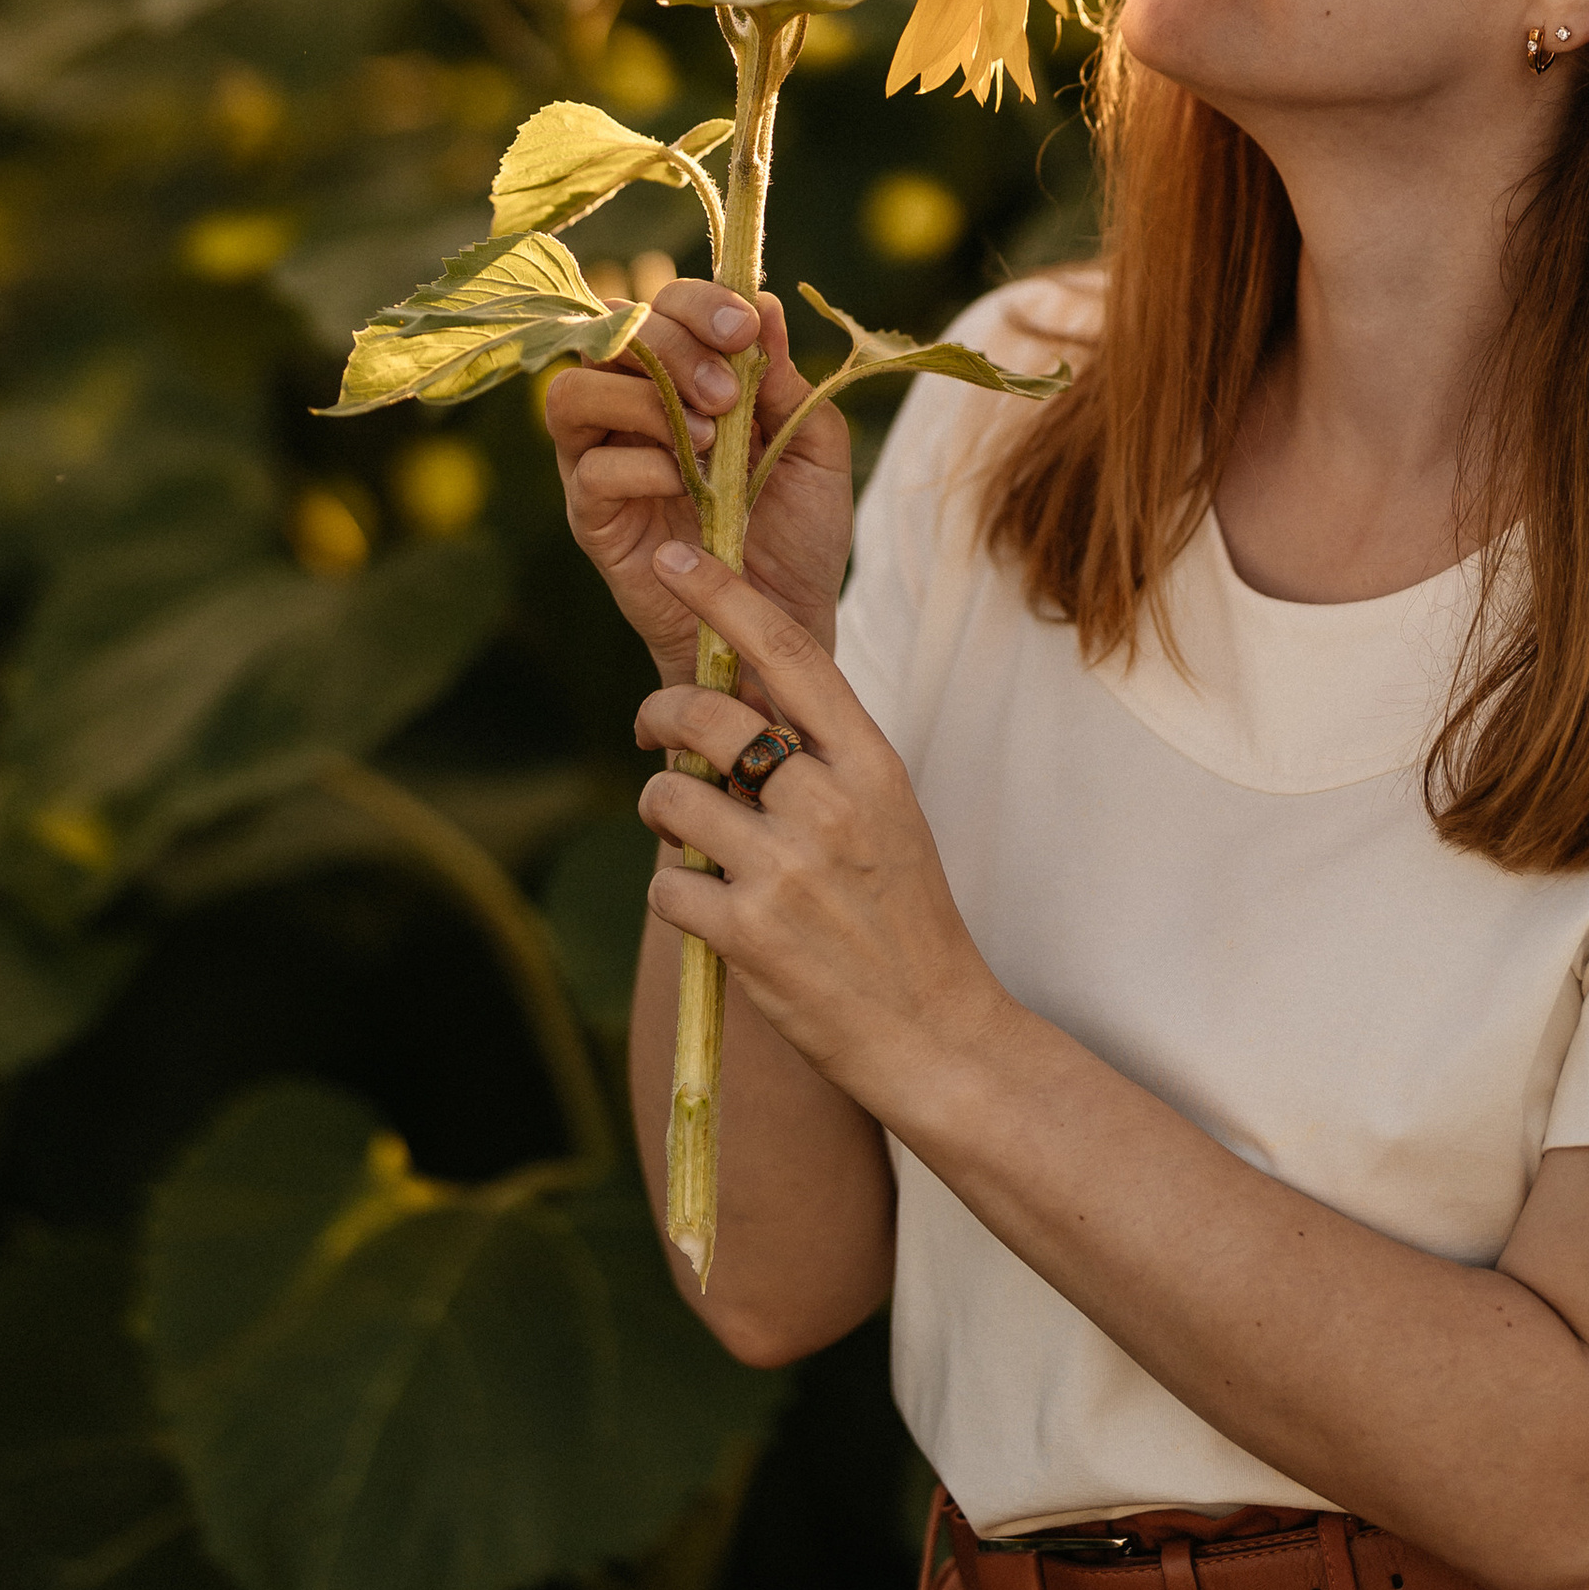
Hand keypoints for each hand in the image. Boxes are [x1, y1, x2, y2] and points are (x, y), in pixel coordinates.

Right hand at [544, 281, 852, 682]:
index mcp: (687, 378)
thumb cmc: (800, 534)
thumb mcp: (815, 449)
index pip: (664, 306)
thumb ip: (787, 382)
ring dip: (642, 400)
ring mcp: (605, 461)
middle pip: (612, 333)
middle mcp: (634, 407)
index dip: (697, 302)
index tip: (743, 328)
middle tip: (725, 395)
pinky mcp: (592, 519)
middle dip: (673, 347)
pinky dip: (640, 465)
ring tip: (706, 442)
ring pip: (574, 392)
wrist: (785, 625)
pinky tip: (687, 487)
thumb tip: (764, 304)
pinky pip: (588, 470)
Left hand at [634, 541, 1008, 1112]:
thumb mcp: (885, 810)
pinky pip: (665, 885)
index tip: (678, 558)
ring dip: (662, 813)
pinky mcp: (747, 935)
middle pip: (706, 717)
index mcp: (870, 760)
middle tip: (653, 730)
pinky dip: (673, 894)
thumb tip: (742, 684)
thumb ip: (822, 750)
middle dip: (660, 716)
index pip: (787, 649)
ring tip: (688, 836)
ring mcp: (786, 869)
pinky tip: (707, 909)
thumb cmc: (902, 912)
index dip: (723, 594)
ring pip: (669, 800)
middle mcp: (829, 803)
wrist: (935, 1031)